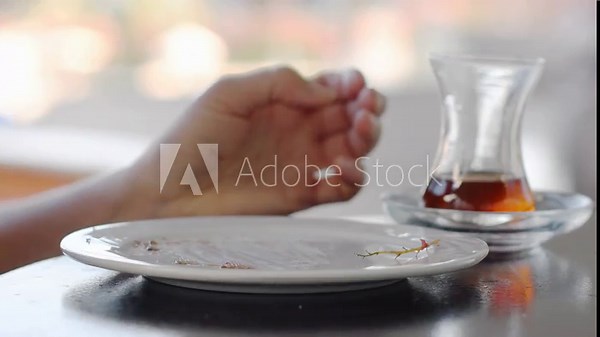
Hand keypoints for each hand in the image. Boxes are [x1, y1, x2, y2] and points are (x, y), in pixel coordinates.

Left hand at [122, 66, 385, 217]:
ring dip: (367, 139)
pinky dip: (352, 180)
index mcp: (282, 103)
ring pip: (353, 150)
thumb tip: (325, 91)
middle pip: (349, 117)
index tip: (355, 85)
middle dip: (367, 109)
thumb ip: (277, 82)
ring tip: (360, 133)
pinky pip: (341, 188)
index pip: (329, 88)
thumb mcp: (228, 94)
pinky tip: (344, 170)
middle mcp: (297, 131)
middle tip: (367, 108)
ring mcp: (301, 163)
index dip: (350, 84)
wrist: (169, 193)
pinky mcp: (300, 195)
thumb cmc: (190, 139)